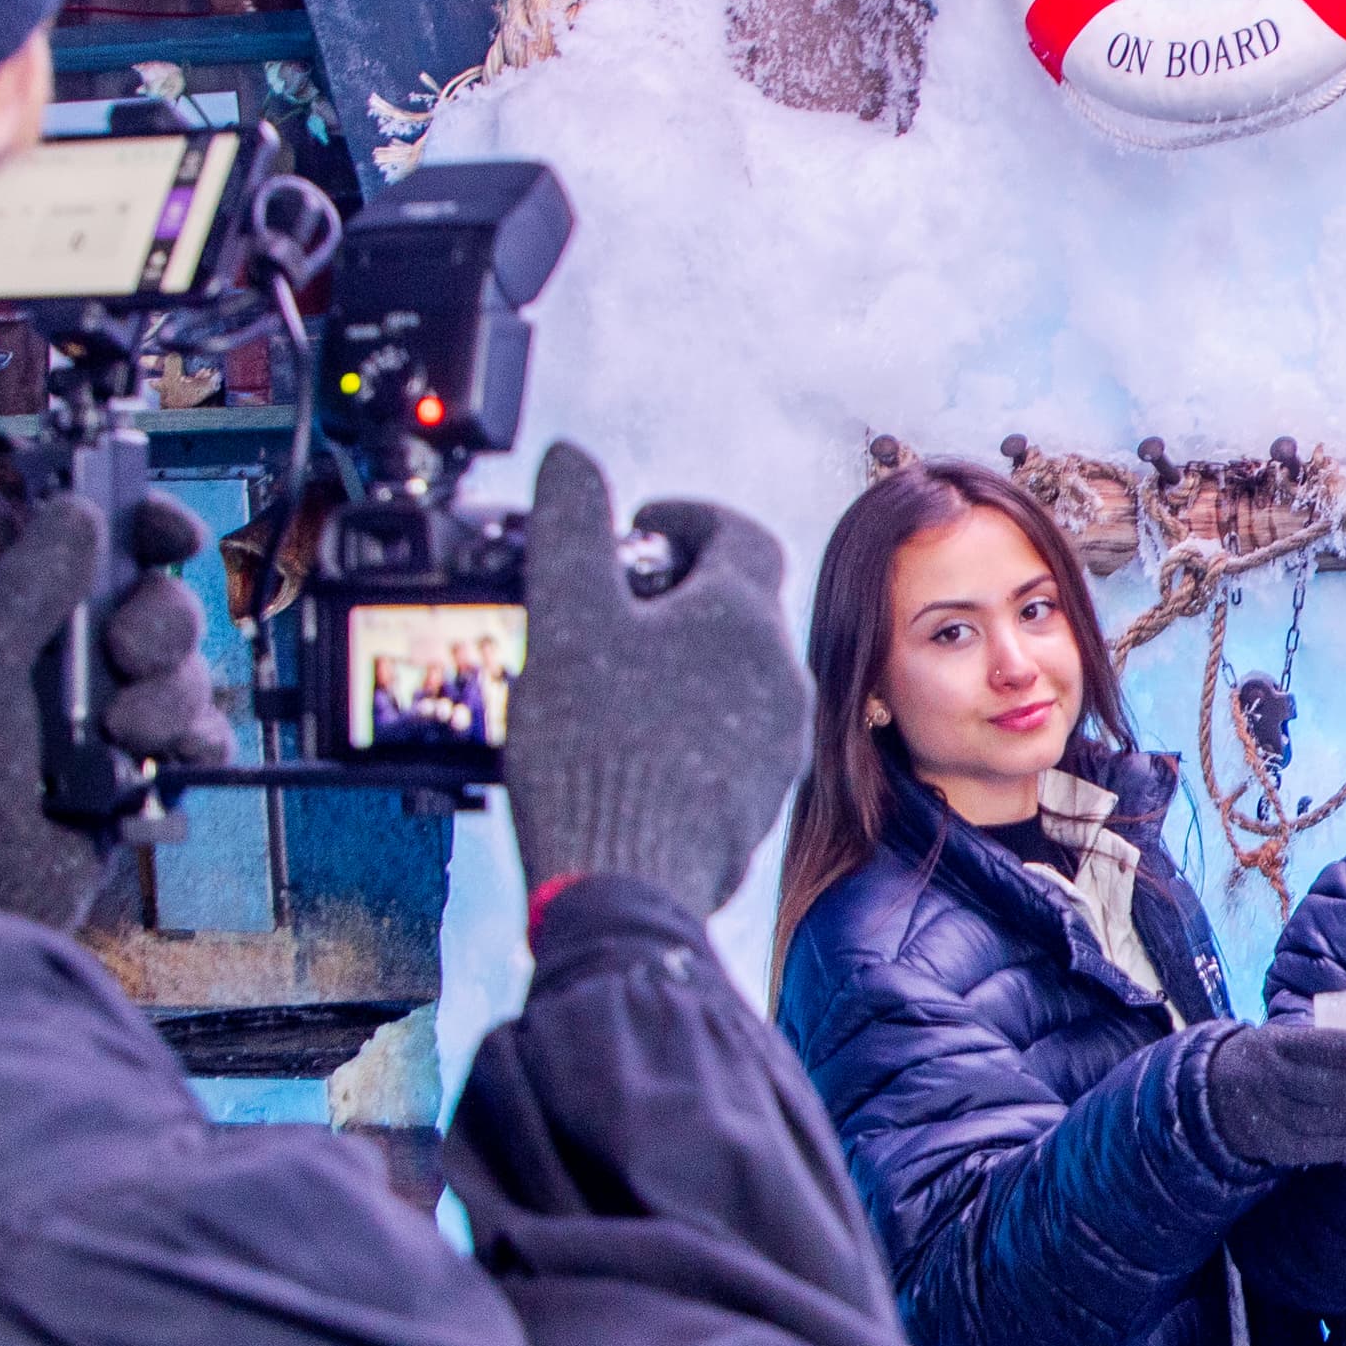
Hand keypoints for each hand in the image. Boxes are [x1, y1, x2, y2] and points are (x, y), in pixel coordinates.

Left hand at [0, 491, 227, 925]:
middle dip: (162, 623)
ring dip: (168, 696)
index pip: (102, 541)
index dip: (146, 524)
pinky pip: (207, 735)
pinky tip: (159, 761)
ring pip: (193, 669)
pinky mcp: (147, 768)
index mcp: (27, 612)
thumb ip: (29, 578)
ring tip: (119, 735)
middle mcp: (76, 654)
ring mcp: (115, 710)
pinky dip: (195, 742)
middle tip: (124, 654)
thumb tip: (83, 507)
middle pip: (166, 601)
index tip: (171, 532)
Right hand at [504, 443, 812, 918]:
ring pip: (738, 672)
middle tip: (612, 603)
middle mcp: (780, 675)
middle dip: (678, 590)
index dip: (686, 518)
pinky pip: (734, 734)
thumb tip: (572, 460)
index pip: (737, 534)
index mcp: (742, 618)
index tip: (639, 527)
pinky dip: (693, 716)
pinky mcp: (762, 798)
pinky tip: (635, 740)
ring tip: (616, 675)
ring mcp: (780, 742)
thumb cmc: (597, 752)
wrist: (627, 885)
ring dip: (686, 657)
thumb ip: (570, 527)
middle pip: (739, 603)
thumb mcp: (565, 615)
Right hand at [1203, 1019, 1345, 1171]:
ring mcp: (1267, 1115)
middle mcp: (1266, 1079)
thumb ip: (1326, 1046)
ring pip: (1319, 1122)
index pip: (1315, 1045)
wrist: (1216, 1095)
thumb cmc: (1273, 1062)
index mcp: (1274, 1045)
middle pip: (1319, 1087)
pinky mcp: (1274, 1146)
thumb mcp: (1286, 1042)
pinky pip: (1316, 1150)